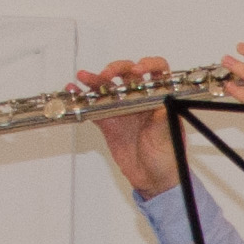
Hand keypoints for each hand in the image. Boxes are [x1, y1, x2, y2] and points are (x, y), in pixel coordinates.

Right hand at [79, 56, 182, 193]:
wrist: (152, 179)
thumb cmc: (167, 157)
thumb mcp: (168, 136)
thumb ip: (163, 117)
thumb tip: (163, 99)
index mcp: (159, 98)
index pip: (157, 71)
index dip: (148, 64)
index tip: (138, 70)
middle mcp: (140, 99)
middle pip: (128, 73)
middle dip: (117, 69)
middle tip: (108, 75)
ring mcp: (123, 109)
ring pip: (108, 87)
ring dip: (96, 80)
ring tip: (84, 77)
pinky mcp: (109, 122)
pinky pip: (94, 106)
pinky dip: (84, 99)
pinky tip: (75, 92)